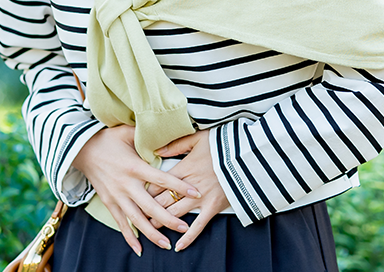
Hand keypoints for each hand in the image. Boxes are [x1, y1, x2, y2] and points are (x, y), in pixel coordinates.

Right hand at [71, 124, 202, 254]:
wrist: (81, 150)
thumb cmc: (108, 139)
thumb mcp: (127, 132)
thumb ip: (147, 135)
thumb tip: (167, 130)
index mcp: (134, 167)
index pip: (161, 179)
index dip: (179, 186)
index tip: (196, 192)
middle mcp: (126, 184)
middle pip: (150, 206)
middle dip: (168, 219)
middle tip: (184, 227)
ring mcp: (116, 196)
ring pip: (136, 219)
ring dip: (152, 233)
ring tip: (166, 244)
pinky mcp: (109, 203)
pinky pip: (121, 223)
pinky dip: (129, 237)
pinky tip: (140, 249)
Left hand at [144, 129, 229, 250]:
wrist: (248, 155)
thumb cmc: (224, 143)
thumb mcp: (198, 137)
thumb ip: (176, 144)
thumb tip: (156, 150)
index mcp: (184, 167)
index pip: (158, 182)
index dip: (145, 190)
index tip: (135, 194)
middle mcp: (189, 185)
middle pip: (162, 200)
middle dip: (147, 208)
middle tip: (135, 215)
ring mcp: (202, 198)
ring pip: (175, 213)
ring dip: (161, 222)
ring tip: (149, 228)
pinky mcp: (214, 207)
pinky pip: (198, 225)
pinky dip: (188, 237)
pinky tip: (178, 246)